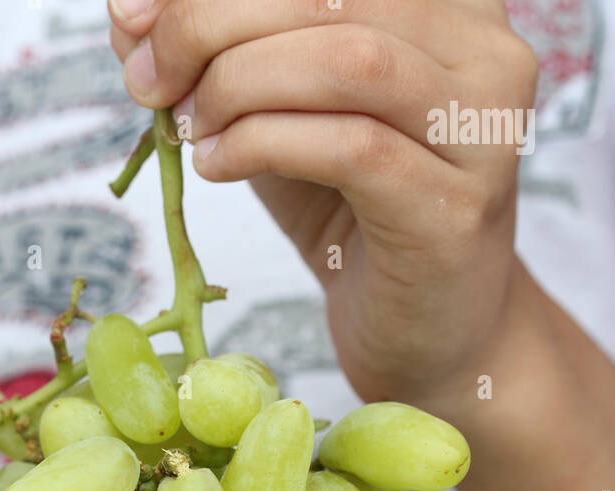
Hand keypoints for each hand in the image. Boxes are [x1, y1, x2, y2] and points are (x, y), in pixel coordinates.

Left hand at [109, 0, 536, 408]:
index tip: (132, 18)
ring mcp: (482, 128)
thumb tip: (129, 16)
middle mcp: (486, 47)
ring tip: (190, 130)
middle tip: (148, 79)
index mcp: (447, 2)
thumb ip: (216, 58)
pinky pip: (350, 148)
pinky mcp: (456, 208)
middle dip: (211, 24)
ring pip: (346, 60)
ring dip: (238, 85)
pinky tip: (218, 166)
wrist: (425, 334)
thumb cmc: (352, 215)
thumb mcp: (275, 115)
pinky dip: (264, 145)